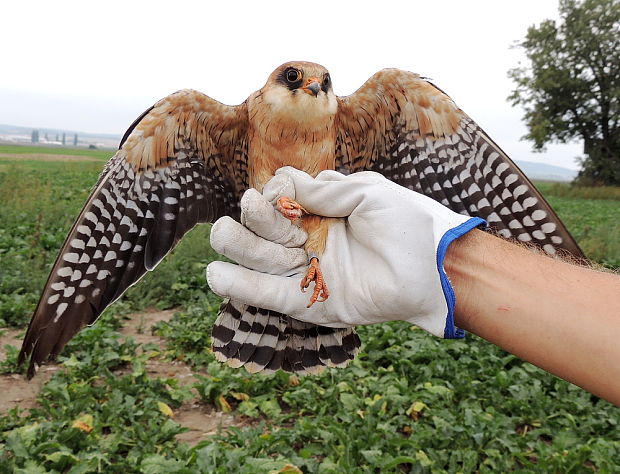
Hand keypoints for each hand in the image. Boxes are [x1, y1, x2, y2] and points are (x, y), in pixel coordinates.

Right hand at [207, 167, 483, 336]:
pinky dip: (242, 286)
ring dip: (242, 249)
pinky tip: (216, 275)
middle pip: (257, 230)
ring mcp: (307, 272)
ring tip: (236, 241)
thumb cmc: (405, 223)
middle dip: (256, 223)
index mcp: (319, 211)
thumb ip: (321, 189)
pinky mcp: (311, 303)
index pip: (274, 201)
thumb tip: (280, 182)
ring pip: (257, 261)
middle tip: (289, 229)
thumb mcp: (365, 192)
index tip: (292, 206)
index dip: (272, 201)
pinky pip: (271, 296)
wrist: (433, 267)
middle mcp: (307, 240)